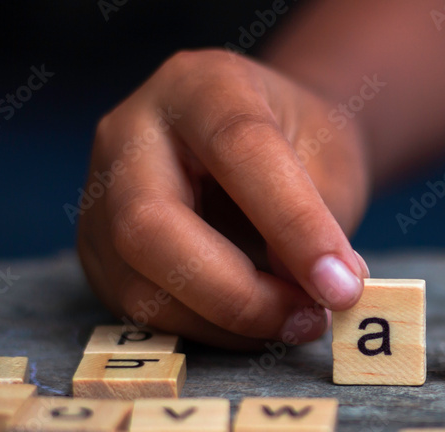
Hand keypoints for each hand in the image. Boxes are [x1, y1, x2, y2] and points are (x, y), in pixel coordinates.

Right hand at [77, 49, 369, 349]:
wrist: (264, 149)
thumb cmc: (300, 147)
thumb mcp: (329, 161)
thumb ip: (320, 219)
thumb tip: (307, 293)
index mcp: (198, 87)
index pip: (237, 148)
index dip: (293, 225)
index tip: (344, 285)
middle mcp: (129, 136)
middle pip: (149, 225)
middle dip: (239, 294)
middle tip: (313, 319)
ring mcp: (101, 200)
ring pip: (140, 286)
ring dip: (231, 324)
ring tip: (300, 321)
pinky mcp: (100, 258)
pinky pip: (146, 314)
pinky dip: (214, 332)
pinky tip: (261, 324)